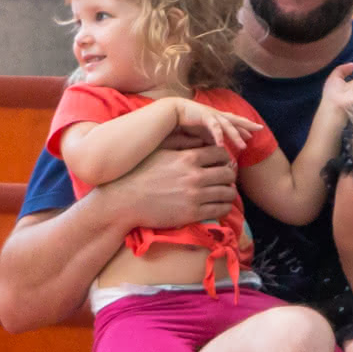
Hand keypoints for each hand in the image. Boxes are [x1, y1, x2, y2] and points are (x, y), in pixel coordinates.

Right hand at [109, 145, 237, 229]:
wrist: (123, 201)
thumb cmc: (139, 173)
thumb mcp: (159, 152)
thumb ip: (181, 143)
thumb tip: (200, 138)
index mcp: (188, 158)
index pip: (221, 154)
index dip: (224, 158)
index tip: (221, 163)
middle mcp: (195, 176)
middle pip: (228, 173)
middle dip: (229, 176)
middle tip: (225, 180)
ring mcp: (195, 195)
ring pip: (228, 193)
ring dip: (229, 193)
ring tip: (224, 193)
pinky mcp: (193, 213)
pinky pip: (221, 209)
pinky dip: (224, 207)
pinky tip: (219, 206)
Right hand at [173, 98, 260, 153]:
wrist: (168, 112)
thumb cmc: (183, 123)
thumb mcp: (200, 133)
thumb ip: (209, 139)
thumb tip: (217, 149)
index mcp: (215, 118)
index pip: (233, 123)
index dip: (242, 128)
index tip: (251, 135)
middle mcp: (215, 115)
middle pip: (235, 120)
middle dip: (247, 124)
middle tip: (260, 129)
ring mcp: (210, 115)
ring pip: (227, 125)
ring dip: (235, 135)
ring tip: (243, 146)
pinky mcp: (203, 116)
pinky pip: (213, 127)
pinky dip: (218, 135)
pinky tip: (221, 145)